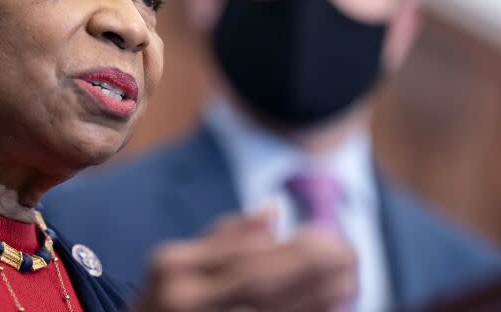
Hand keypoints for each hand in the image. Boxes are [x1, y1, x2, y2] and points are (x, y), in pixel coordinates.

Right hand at [134, 212, 355, 311]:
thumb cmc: (162, 301)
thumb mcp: (175, 261)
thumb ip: (225, 236)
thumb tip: (274, 209)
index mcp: (175, 270)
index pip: (246, 260)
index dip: (295, 251)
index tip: (329, 236)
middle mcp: (185, 302)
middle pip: (261, 286)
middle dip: (313, 270)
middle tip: (349, 255)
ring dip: (318, 298)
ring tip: (349, 280)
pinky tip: (328, 306)